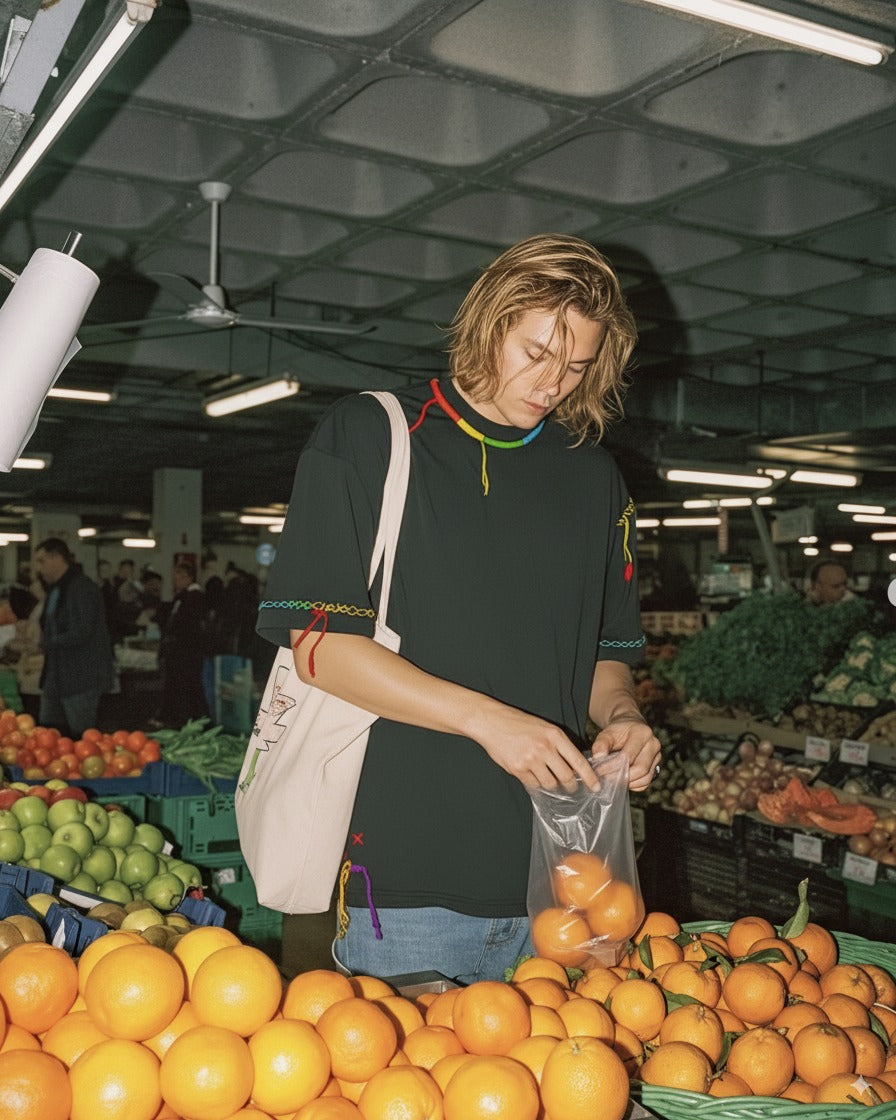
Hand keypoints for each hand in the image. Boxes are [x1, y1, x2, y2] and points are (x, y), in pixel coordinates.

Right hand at [473, 702, 598, 792]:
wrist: (491, 721)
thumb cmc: (519, 723)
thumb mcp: (544, 727)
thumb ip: (559, 744)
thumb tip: (573, 764)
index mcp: (554, 735)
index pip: (578, 761)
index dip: (589, 777)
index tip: (596, 787)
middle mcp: (545, 748)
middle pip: (566, 776)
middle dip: (571, 786)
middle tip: (571, 788)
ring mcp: (531, 759)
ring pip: (550, 784)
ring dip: (552, 786)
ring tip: (550, 781)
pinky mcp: (518, 769)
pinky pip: (533, 785)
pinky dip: (536, 785)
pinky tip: (534, 779)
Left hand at [591, 716, 660, 791]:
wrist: (630, 727)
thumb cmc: (618, 731)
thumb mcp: (607, 733)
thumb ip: (600, 744)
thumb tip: (598, 758)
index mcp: (643, 733)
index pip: (629, 755)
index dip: (613, 766)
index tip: (599, 771)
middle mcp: (653, 744)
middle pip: (640, 769)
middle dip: (622, 777)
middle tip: (605, 780)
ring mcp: (657, 756)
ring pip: (645, 778)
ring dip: (627, 783)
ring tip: (611, 781)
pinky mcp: (656, 766)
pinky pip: (646, 783)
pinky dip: (633, 785)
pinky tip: (621, 781)